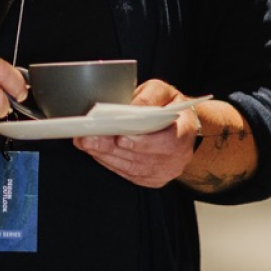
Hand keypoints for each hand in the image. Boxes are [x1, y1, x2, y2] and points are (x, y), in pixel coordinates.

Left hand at [73, 79, 200, 187]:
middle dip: (112, 148)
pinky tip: (95, 152)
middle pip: (142, 157)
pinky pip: (129, 174)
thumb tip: (131, 106)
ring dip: (106, 156)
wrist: (180, 126)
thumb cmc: (168, 106)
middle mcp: (178, 156)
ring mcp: (166, 170)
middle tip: (88, 139)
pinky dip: (110, 163)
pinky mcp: (152, 178)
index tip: (121, 138)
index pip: (167, 142)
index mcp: (185, 131)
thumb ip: (149, 96)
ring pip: (132, 167)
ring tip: (85, 144)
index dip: (143, 143)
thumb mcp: (163, 91)